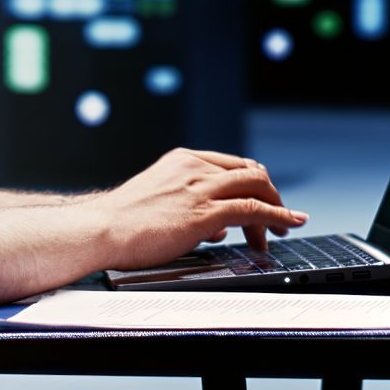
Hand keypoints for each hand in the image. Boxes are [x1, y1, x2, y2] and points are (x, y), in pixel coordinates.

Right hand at [95, 148, 306, 269]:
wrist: (101, 229)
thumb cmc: (121, 223)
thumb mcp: (160, 201)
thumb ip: (189, 207)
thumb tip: (216, 227)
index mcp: (182, 161)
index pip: (231, 164)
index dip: (253, 183)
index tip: (261, 199)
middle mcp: (194, 168)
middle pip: (249, 172)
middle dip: (269, 194)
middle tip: (277, 217)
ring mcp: (200, 188)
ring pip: (256, 188)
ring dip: (277, 208)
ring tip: (285, 226)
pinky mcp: (204, 212)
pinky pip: (253, 209)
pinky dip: (277, 216)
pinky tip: (289, 224)